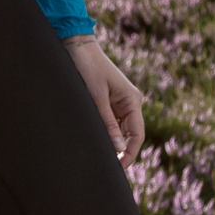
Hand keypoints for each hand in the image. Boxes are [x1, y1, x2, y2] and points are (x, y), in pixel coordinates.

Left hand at [63, 35, 144, 167]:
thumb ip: (107, 122)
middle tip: (109, 168)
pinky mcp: (109, 102)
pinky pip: (111, 122)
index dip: (130, 153)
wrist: (77, 46)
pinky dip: (106, 133)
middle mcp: (130, 103)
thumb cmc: (87, 67)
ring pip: (120, 130)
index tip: (120, 168)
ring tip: (101, 158)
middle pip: (130, 135)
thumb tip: (118, 148)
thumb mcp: (96, 96)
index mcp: (132, 101)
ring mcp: (120, 103)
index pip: (137, 135)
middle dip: (122, 151)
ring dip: (113, 142)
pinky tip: (97, 142)